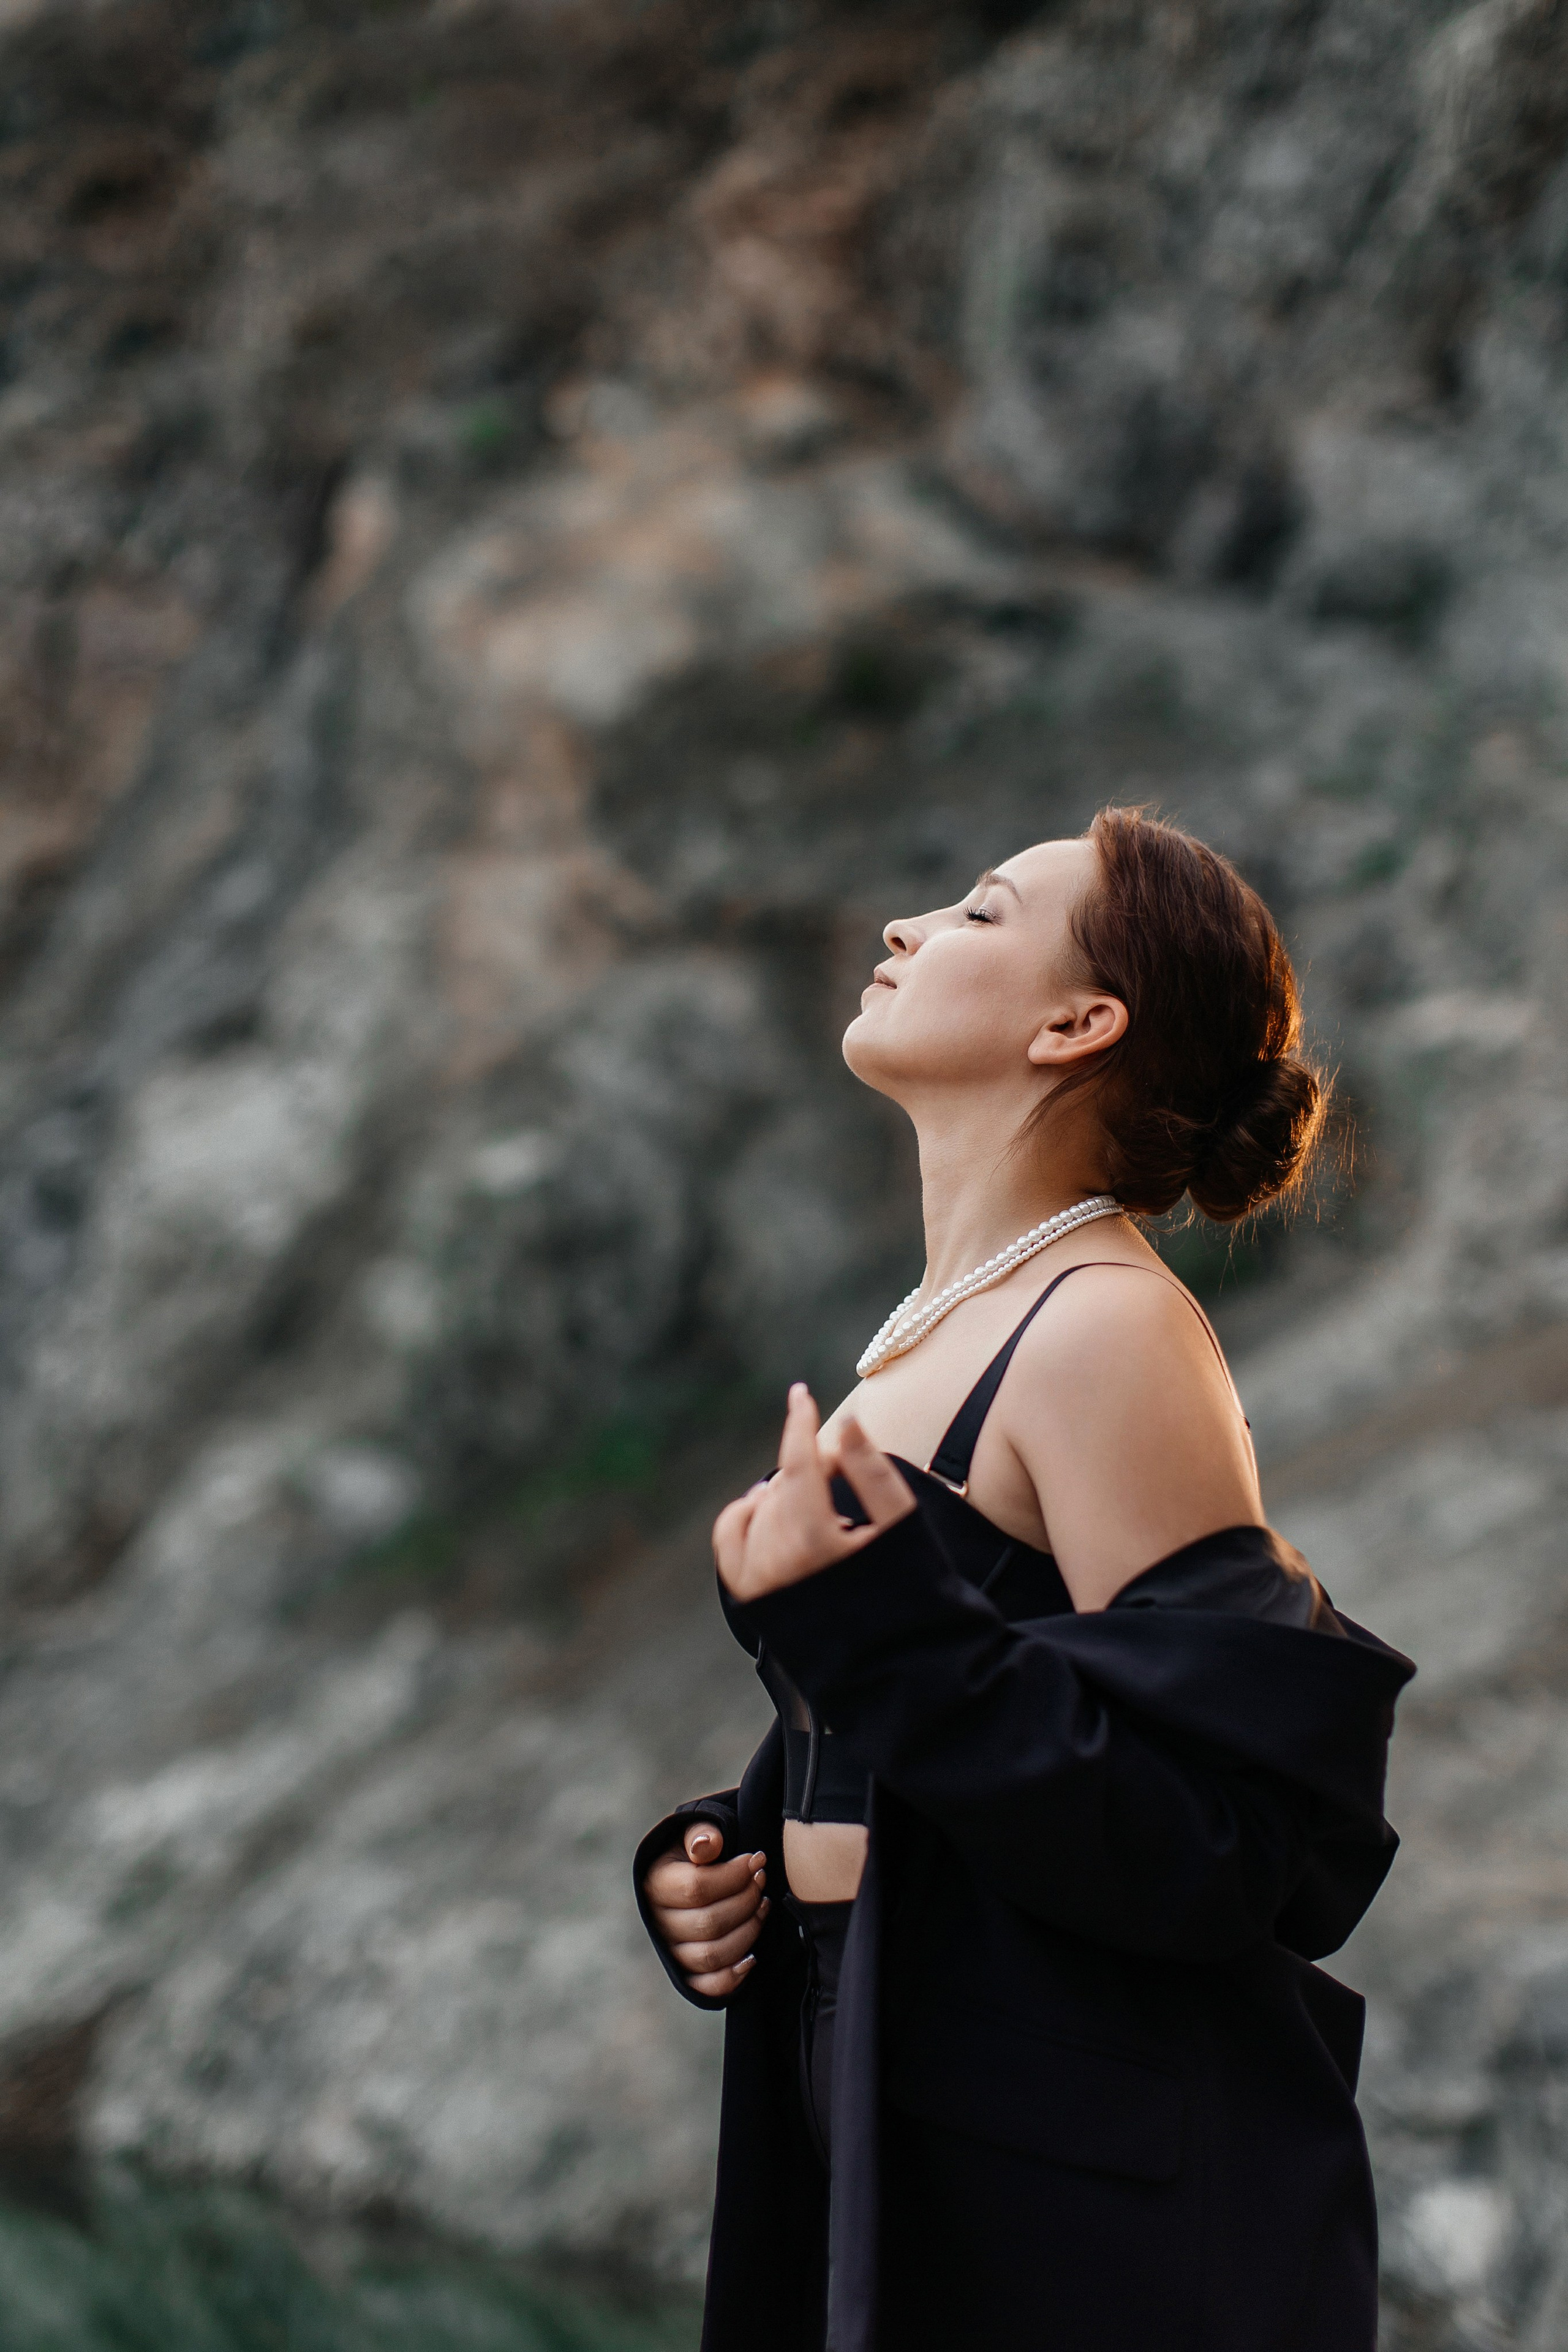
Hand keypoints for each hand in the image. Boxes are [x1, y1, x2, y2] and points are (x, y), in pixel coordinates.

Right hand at [643, 1820, 769, 1997]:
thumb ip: (702, 1835)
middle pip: (709, 1923)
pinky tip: (752, 1957)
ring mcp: (673, 1951)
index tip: (757, 1859)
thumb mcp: (694, 1833)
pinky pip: (708, 1986)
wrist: (687, 1875)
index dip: (734, 1876)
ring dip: (748, 1932)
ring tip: (763, 1905)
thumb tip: (706, 1845)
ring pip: (712, 1955)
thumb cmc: (696, 1851)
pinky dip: (732, 1977)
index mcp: (657, 1884)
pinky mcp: (688, 1972)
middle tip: (761, 1880)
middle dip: (745, 1900)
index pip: (697, 1888)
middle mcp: (660, 1922)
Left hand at [713, 1383, 914, 1604]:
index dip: (800, 1424)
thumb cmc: (911, 1592)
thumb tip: (844, 1421)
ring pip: (758, 1508)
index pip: (798, 1464)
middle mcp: (777, 1564)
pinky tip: (768, 1509)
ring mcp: (758, 1583)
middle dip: (810, 1469)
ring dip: (785, 1493)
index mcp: (816, 1542)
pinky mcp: (750, 1597)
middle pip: (783, 1485)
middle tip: (844, 1476)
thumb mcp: (902, 1526)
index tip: (801, 1394)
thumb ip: (871, 1471)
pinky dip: (745, 1515)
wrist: (894, 1664)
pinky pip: (729, 1537)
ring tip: (819, 1503)